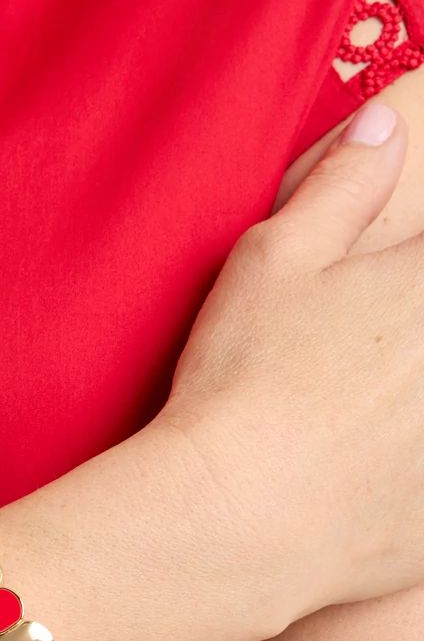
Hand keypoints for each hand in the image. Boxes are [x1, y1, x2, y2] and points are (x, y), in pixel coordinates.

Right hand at [157, 98, 423, 618]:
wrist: (235, 518)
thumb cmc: (246, 379)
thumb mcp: (274, 259)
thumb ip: (343, 183)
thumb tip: (385, 123)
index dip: (415, 267)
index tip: (393, 291)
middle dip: (413, 332)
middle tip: (375, 349)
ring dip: (417, 395)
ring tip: (376, 402)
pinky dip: (420, 475)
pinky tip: (388, 466)